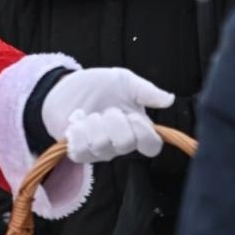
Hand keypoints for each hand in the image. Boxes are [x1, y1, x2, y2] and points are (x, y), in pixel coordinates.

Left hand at [40, 68, 173, 162]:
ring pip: (102, 146)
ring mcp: (100, 151)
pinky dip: (76, 132)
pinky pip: (81, 151)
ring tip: (88, 114)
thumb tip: (169, 99)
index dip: (144, 133)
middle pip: (126, 145)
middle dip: (113, 120)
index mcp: (136, 128)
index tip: (132, 115)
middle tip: (106, 109)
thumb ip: (146, 91)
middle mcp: (119, 144)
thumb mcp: (123, 81)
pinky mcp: (79, 153)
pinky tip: (75, 123)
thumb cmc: (97, 86)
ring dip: (93, 124)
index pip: (152, 146)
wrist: (65, 86)